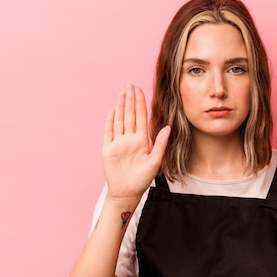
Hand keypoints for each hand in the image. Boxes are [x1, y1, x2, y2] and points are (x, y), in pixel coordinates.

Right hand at [102, 83, 169, 198]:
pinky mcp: (108, 148)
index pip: (141, 117)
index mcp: (142, 140)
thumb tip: (168, 127)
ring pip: (120, 119)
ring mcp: (118, 142)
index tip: (140, 89)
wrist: (127, 192)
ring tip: (122, 92)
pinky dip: (111, 120)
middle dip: (130, 99)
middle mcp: (130, 138)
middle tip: (130, 84)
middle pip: (130, 114)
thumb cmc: (142, 179)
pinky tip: (113, 109)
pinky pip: (109, 131)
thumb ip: (161, 143)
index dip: (140, 103)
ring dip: (121, 106)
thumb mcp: (155, 161)